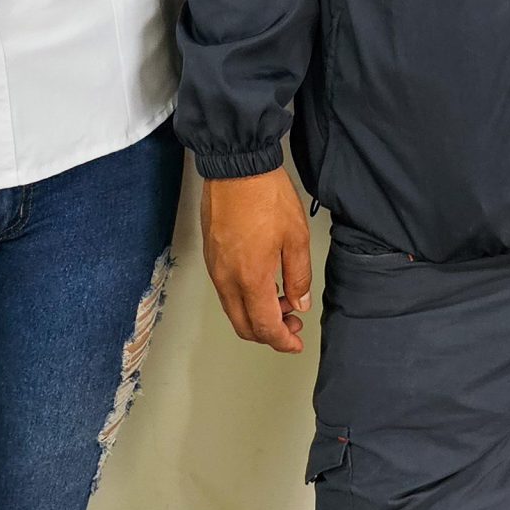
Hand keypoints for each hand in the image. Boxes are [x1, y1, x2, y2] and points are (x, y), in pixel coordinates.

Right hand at [200, 168, 311, 353]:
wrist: (236, 167)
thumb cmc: (266, 196)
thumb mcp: (296, 237)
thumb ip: (299, 275)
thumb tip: (299, 302)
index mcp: (251, 279)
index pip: (265, 327)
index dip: (283, 341)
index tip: (296, 342)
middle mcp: (227, 279)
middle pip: (244, 325)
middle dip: (269, 332)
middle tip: (292, 322)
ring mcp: (215, 268)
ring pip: (233, 309)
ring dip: (257, 314)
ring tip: (283, 298)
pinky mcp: (210, 255)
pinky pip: (226, 290)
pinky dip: (245, 298)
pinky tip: (264, 282)